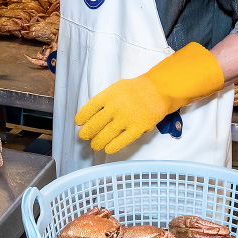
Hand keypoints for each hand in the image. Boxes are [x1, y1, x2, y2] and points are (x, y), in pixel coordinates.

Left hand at [75, 43, 224, 153]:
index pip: (90, 108)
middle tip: (84, 137)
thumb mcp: (117, 87)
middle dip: (87, 133)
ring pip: (106, 134)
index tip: (78, 123)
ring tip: (95, 145)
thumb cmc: (136, 89)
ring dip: (97, 142)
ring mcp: (126, 118)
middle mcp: (115, 107)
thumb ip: (105, 100)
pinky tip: (107, 149)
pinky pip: (121, 141)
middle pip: (95, 124)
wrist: (158, 91)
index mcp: (108, 94)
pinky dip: (112, 146)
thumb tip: (91, 114)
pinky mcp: (137, 128)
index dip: (82, 117)